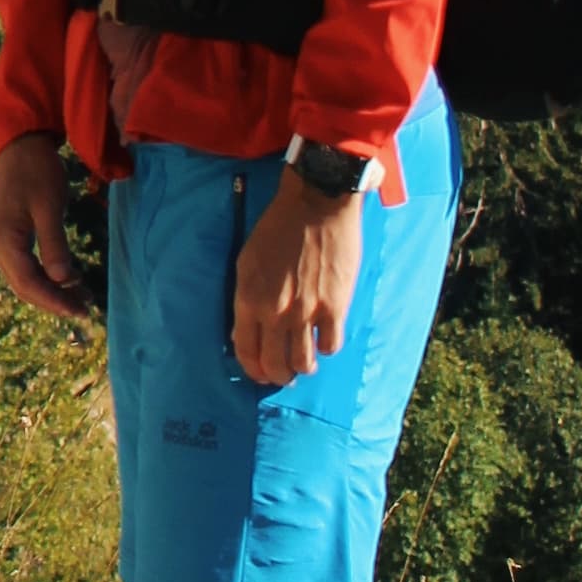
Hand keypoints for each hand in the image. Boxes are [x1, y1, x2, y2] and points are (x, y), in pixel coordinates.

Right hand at [0, 132, 90, 325]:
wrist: (21, 146)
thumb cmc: (37, 171)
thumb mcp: (50, 207)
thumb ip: (55, 246)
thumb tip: (64, 281)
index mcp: (3, 239)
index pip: (28, 282)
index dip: (54, 301)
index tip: (80, 311)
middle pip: (24, 286)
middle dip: (54, 300)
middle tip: (85, 309)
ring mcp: (0, 242)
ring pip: (24, 279)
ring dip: (52, 291)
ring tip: (82, 298)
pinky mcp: (8, 238)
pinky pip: (26, 266)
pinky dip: (47, 277)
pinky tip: (69, 279)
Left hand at [232, 170, 365, 388]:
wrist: (316, 206)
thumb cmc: (278, 229)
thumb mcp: (248, 261)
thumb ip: (248, 297)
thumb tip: (249, 329)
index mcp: (249, 299)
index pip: (245, 350)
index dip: (253, 368)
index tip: (260, 373)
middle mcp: (275, 312)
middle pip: (274, 364)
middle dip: (278, 375)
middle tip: (284, 374)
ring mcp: (306, 312)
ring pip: (304, 362)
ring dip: (304, 367)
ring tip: (306, 363)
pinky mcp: (335, 307)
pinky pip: (332, 345)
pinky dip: (328, 347)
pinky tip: (325, 338)